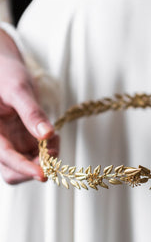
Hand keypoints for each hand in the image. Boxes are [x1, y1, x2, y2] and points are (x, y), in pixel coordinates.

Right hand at [0, 29, 58, 184]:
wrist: (6, 67)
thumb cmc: (5, 73)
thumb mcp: (18, 89)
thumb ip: (31, 112)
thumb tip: (46, 135)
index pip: (6, 157)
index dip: (24, 168)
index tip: (43, 174)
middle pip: (13, 171)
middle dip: (34, 168)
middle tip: (53, 154)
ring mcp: (11, 143)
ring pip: (27, 165)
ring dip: (45, 160)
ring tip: (54, 138)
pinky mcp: (22, 141)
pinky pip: (36, 155)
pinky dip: (49, 151)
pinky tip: (53, 136)